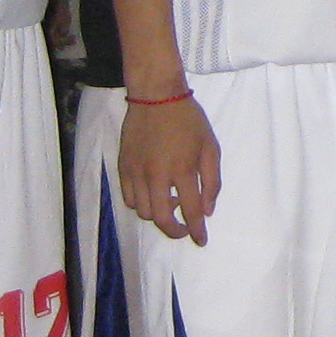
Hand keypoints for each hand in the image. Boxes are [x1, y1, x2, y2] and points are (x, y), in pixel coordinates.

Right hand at [119, 93, 222, 243]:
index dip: (197, 231)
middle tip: (183, 230)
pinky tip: (154, 194)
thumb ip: (212, 181)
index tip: (201, 240)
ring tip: (171, 201)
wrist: (156, 96)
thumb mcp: (211, 146)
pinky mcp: (123, 167)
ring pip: (144, 212)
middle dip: (175, 231)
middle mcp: (157, 175)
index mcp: (183, 169)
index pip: (191, 211)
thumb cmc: (189, 120)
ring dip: (159, 215)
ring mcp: (137, 172)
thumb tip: (206, 210)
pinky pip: (129, 199)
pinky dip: (142, 204)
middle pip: (162, 219)